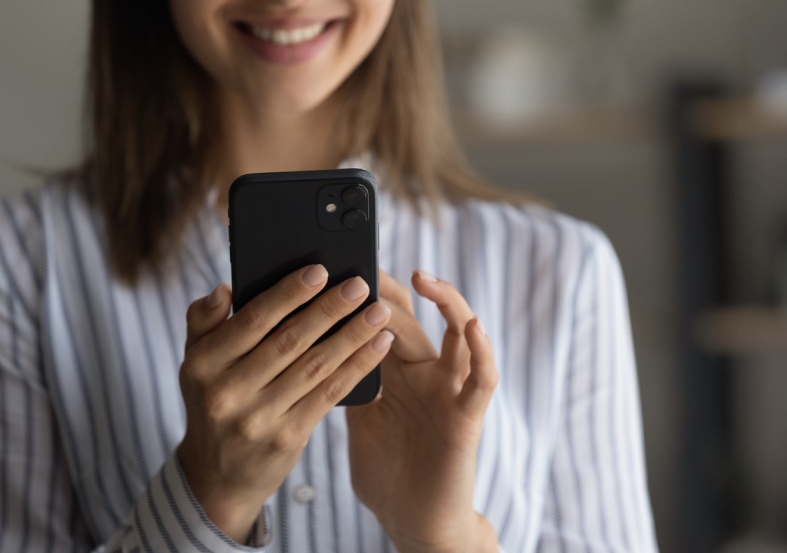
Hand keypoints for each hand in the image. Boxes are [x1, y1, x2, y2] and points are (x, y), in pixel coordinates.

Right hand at [177, 265, 393, 543]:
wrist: (217, 476)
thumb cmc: (212, 402)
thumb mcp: (194, 363)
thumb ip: (203, 321)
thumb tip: (224, 289)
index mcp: (203, 364)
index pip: (252, 320)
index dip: (288, 294)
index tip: (319, 271)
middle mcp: (228, 392)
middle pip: (289, 341)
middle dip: (329, 310)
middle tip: (359, 285)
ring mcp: (258, 419)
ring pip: (314, 367)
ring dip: (352, 336)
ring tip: (378, 313)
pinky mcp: (287, 439)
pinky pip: (328, 395)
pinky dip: (356, 367)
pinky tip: (378, 347)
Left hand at [347, 270, 498, 552]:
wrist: (412, 521)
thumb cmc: (385, 472)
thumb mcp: (357, 417)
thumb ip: (344, 380)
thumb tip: (305, 344)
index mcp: (394, 372)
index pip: (383, 320)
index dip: (366, 293)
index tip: (340, 266)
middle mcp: (424, 373)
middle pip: (411, 319)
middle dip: (391, 291)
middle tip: (366, 264)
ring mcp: (449, 391)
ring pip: (458, 334)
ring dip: (445, 302)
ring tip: (423, 278)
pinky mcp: (468, 416)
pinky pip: (481, 378)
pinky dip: (481, 350)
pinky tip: (471, 326)